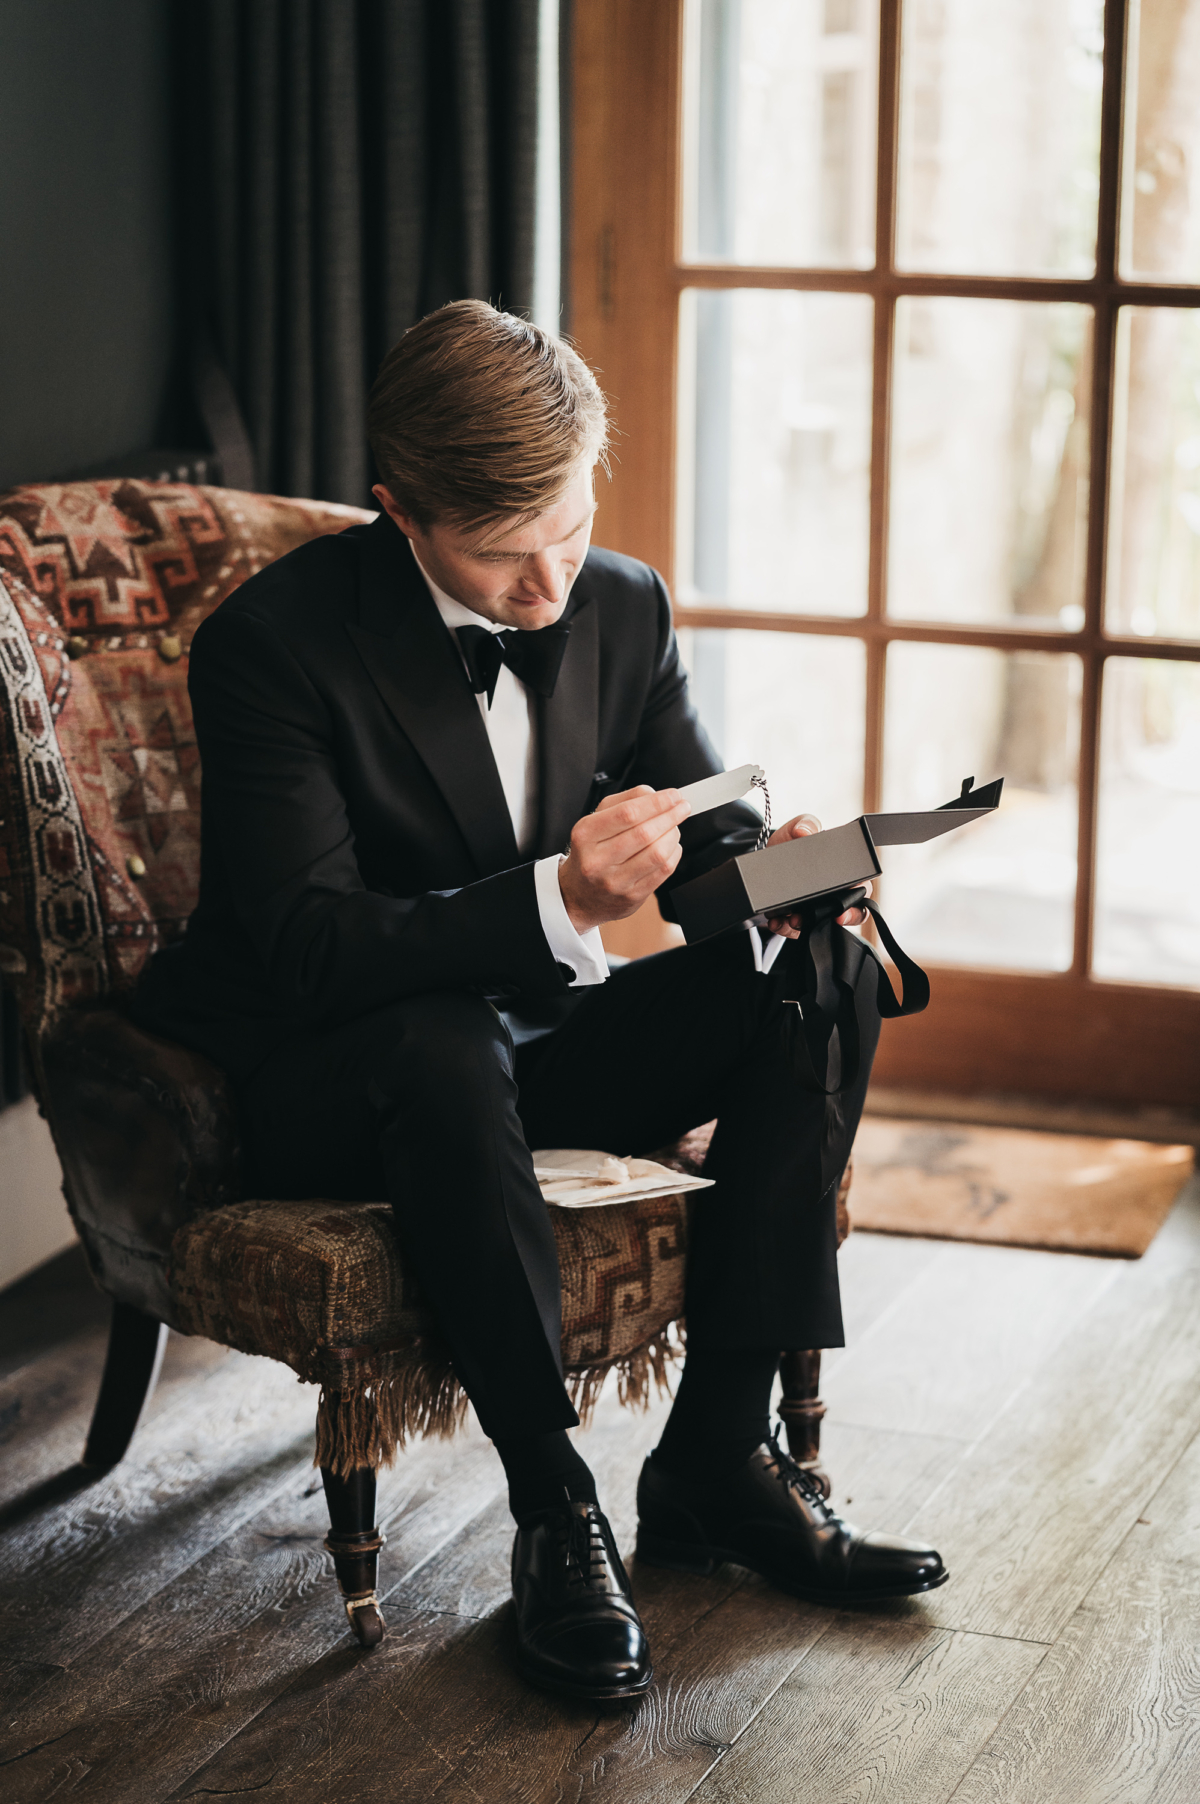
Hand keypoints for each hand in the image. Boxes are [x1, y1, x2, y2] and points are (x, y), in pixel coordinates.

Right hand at [559, 785, 689, 934]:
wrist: (580, 896)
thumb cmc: (592, 852)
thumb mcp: (597, 820)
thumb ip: (625, 801)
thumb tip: (656, 795)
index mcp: (586, 834)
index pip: (627, 814)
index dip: (656, 802)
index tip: (674, 795)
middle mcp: (597, 860)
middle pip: (644, 833)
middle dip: (670, 816)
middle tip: (682, 807)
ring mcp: (615, 881)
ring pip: (657, 853)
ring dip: (673, 834)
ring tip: (674, 827)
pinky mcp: (632, 896)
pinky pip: (663, 871)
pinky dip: (674, 853)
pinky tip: (671, 846)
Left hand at [763, 813, 872, 937]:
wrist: (764, 859)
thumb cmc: (790, 844)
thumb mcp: (797, 829)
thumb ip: (805, 824)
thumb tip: (805, 831)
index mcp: (844, 871)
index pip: (862, 887)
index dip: (860, 898)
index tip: (848, 905)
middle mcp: (835, 893)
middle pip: (851, 912)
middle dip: (842, 918)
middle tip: (832, 918)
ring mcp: (817, 909)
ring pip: (822, 926)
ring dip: (808, 926)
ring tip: (793, 920)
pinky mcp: (798, 920)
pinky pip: (796, 931)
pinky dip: (786, 928)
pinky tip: (777, 922)